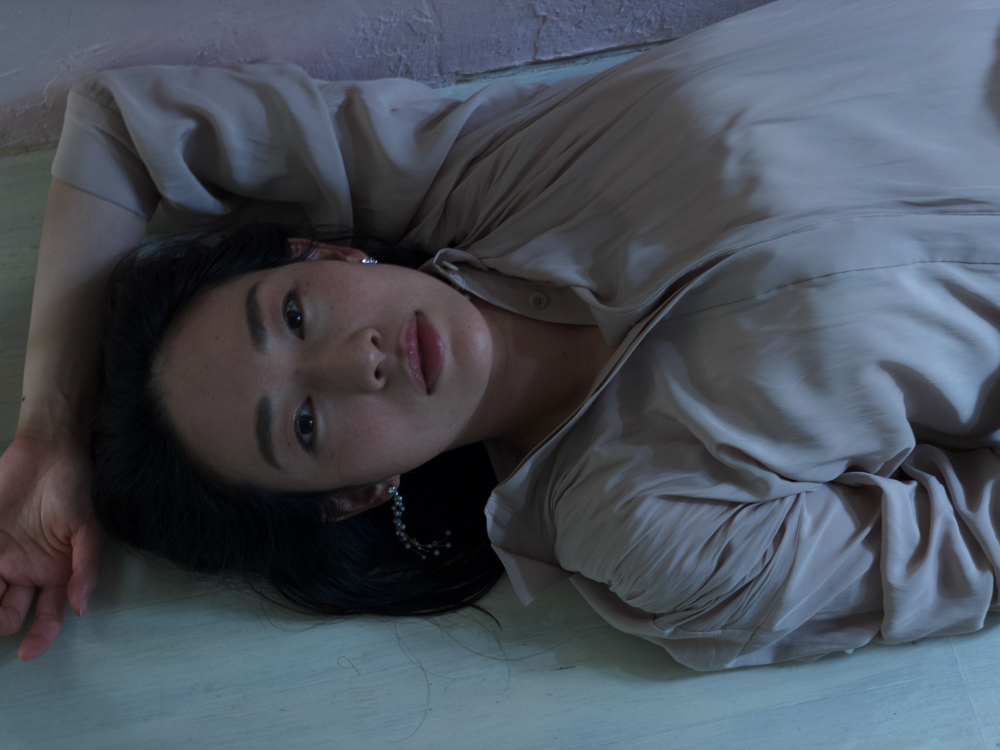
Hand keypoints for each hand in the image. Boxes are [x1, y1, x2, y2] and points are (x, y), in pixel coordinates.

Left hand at [0, 433, 103, 659]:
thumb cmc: (78, 488)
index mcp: (57, 575)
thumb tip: (81, 608)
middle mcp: (27, 573)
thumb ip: (85, 568)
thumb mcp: (89, 528)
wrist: (49, 451)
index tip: (27, 653)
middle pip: (9, 614)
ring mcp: (2, 558)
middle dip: (0, 622)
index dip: (40, 638)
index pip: (48, 617)